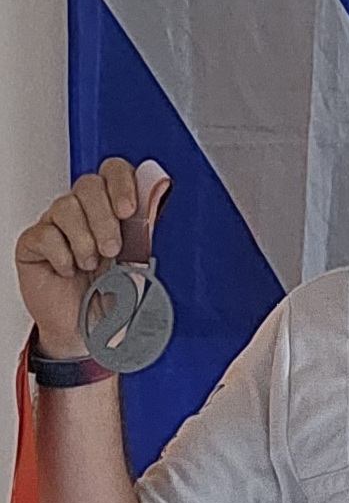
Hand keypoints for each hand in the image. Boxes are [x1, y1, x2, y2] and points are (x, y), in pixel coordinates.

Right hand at [14, 158, 138, 357]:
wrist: (87, 330)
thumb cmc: (115, 297)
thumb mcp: (141, 263)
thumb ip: (148, 231)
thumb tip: (159, 200)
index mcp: (114, 210)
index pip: (114, 172)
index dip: (121, 182)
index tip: (129, 210)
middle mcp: (85, 212)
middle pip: (88, 185)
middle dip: (104, 218)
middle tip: (112, 250)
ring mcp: (57, 225)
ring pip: (65, 206)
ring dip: (84, 240)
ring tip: (91, 265)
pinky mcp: (34, 242)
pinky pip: (44, 233)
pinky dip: (61, 255)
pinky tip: (69, 270)